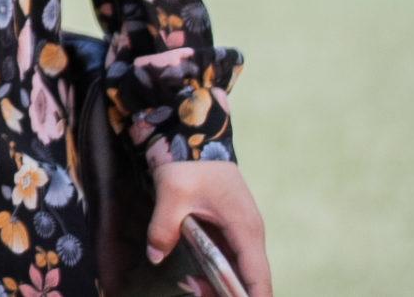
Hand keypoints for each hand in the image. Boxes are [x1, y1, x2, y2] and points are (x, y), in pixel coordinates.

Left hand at [150, 160, 271, 294]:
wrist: (195, 133)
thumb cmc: (190, 161)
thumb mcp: (172, 193)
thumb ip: (163, 227)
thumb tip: (156, 256)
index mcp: (244, 228)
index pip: (257, 277)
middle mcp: (249, 233)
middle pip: (249, 278)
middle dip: (227, 293)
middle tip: (194, 291)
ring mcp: (241, 231)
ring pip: (238, 269)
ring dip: (219, 283)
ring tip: (191, 286)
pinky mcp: (229, 227)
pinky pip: (228, 257)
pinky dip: (215, 270)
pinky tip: (194, 275)